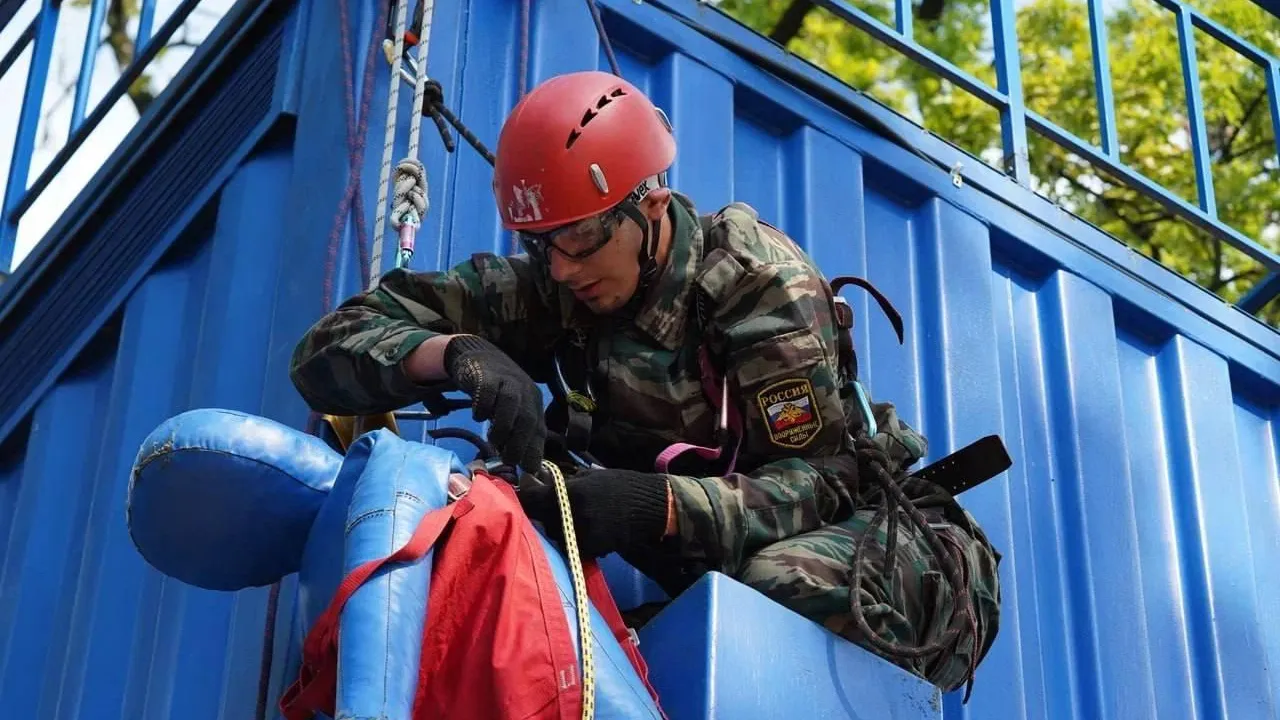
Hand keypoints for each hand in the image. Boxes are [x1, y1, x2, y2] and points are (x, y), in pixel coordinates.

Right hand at [443, 335, 546, 472]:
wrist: (480, 356)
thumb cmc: (497, 390)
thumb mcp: (512, 410)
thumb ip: (516, 432)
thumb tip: (521, 465)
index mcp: (533, 402)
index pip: (539, 429)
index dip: (535, 450)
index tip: (530, 470)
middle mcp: (524, 391)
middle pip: (528, 418)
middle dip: (520, 443)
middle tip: (510, 460)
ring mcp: (507, 381)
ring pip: (511, 404)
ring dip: (503, 426)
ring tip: (494, 440)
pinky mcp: (488, 375)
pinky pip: (488, 391)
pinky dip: (484, 406)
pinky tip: (478, 416)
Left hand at [519, 468, 670, 557]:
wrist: (651, 507)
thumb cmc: (620, 484)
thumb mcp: (590, 476)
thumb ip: (562, 482)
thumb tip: (537, 479)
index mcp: (571, 494)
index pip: (532, 499)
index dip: (523, 495)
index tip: (521, 491)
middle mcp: (573, 518)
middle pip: (541, 518)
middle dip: (542, 511)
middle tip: (549, 502)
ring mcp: (582, 536)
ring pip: (555, 533)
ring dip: (556, 524)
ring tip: (570, 515)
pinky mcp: (592, 550)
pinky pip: (571, 544)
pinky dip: (572, 536)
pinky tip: (583, 526)